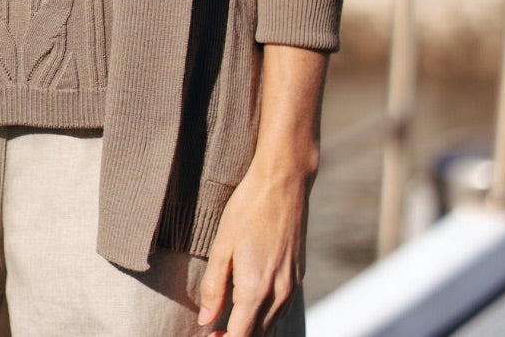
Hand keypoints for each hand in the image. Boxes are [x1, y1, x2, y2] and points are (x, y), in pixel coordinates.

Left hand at [195, 160, 309, 336]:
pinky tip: (252, 304)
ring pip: (272, 324)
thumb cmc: (248, 208)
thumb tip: (206, 321)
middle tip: (214, 332)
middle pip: (258, 335)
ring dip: (252, 329)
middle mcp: (279, 293)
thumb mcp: (222, 245)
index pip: (241, 336)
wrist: (284, 182)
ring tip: (229, 321)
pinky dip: (266, 316)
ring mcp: (292, 286)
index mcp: (257, 288)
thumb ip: (214, 287)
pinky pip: (282, 309)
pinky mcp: (298, 276)